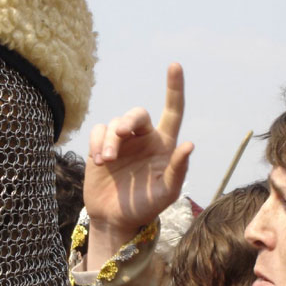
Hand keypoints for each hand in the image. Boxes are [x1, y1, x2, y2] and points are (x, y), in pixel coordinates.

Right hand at [83, 63, 192, 267]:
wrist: (115, 219)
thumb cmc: (145, 207)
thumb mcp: (165, 193)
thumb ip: (178, 170)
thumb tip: (189, 144)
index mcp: (164, 145)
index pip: (173, 111)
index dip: (174, 88)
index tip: (174, 66)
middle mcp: (144, 138)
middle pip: (138, 114)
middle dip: (128, 122)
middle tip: (121, 135)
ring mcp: (122, 142)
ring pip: (115, 124)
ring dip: (109, 141)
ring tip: (106, 162)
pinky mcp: (101, 146)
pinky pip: (98, 131)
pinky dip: (96, 143)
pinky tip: (98, 162)